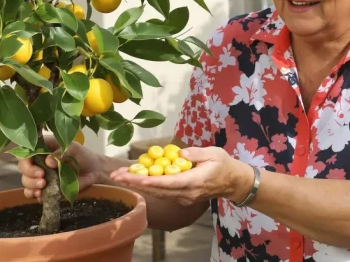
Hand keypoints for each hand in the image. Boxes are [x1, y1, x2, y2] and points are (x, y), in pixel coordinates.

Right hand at [18, 136, 104, 202]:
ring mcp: (41, 176)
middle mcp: (39, 162)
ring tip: (42, 187)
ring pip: (26, 182)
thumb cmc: (83, 156)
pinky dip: (34, 195)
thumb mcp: (74, 149)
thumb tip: (49, 161)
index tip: (39, 169)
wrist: (94, 171)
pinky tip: (41, 196)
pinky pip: (33, 193)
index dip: (27, 162)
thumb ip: (61, 153)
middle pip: (23, 168)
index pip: (26, 153)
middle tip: (42, 179)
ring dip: (31, 186)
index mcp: (43, 148)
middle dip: (30, 175)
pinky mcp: (46, 189)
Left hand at [110, 146, 253, 205]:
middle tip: (116, 176)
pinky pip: (162, 192)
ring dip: (137, 185)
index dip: (154, 181)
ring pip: (157, 193)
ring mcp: (184, 197)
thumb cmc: (223, 164)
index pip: (171, 183)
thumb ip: (197, 153)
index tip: (138, 178)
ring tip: (119, 176)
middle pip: (158, 190)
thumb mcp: (214, 153)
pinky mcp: (181, 197)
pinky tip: (135, 177)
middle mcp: (187, 193)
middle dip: (136, 183)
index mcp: (196, 181)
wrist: (232, 182)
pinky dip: (147, 185)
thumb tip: (180, 153)